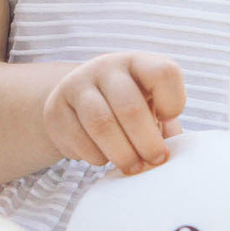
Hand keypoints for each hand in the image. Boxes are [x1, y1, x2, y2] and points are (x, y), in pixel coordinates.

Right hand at [41, 52, 183, 174]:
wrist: (77, 103)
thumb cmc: (127, 108)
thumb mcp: (149, 105)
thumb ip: (165, 126)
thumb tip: (170, 158)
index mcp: (137, 63)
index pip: (163, 73)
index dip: (173, 101)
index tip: (169, 119)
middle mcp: (105, 68)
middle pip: (130, 106)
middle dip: (147, 141)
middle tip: (155, 160)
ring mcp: (76, 85)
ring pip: (102, 124)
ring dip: (122, 154)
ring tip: (133, 167)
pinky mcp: (55, 109)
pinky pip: (79, 140)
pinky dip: (97, 157)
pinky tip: (105, 158)